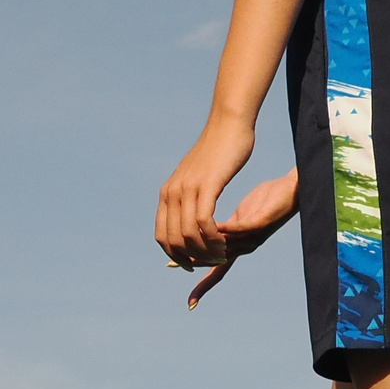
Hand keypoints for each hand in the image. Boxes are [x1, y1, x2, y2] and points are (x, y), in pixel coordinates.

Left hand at [156, 114, 254, 269]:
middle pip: (173, 239)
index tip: (193, 263)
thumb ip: (188, 195)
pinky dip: (213, 236)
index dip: (175, 255)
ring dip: (205, 250)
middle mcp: (172, 192)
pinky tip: (223, 240)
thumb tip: (185, 211)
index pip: (161, 236)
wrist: (229, 125)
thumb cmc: (218, 152)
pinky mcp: (207, 185)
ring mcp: (188, 188)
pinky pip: (204, 220)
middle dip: (192, 257)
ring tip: (221, 253)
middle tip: (212, 260)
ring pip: (188, 234)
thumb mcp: (196, 177)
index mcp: (167, 193)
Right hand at [184, 168, 298, 304]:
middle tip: (176, 265)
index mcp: (239, 247)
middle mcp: (246, 247)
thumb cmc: (265, 201)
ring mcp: (254, 237)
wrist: (292, 190)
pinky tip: (212, 226)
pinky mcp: (260, 222)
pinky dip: (225, 229)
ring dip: (206, 247)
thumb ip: (224, 229)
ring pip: (226, 247)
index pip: (218, 273)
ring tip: (187, 244)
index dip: (204, 287)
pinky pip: (240, 228)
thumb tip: (206, 234)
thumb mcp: (239, 217)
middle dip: (197, 266)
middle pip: (218, 264)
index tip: (191, 304)